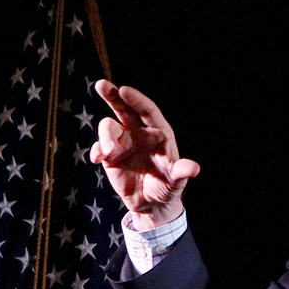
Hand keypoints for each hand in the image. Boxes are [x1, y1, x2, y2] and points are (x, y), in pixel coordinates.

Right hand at [90, 81, 200, 226]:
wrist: (152, 203)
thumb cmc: (168, 188)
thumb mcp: (176, 182)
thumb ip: (181, 173)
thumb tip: (192, 168)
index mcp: (159, 133)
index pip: (148, 111)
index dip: (137, 100)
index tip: (124, 90)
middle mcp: (139, 133)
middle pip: (124, 108)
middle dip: (113, 96)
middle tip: (101, 84)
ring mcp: (122, 142)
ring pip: (109, 127)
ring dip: (106, 137)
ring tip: (108, 153)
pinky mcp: (109, 155)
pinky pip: (99, 147)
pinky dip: (96, 151)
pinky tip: (97, 159)